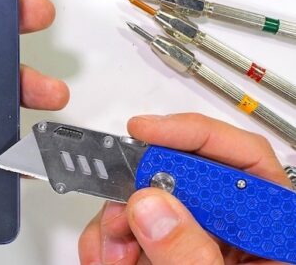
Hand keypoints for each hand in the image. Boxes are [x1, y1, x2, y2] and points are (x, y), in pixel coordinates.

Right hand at [78, 113, 289, 264]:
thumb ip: (192, 254)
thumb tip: (151, 208)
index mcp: (272, 231)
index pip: (244, 158)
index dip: (192, 134)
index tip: (145, 130)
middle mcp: (237, 232)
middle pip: (183, 179)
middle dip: (138, 191)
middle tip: (116, 209)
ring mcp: (202, 244)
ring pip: (148, 206)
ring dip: (115, 223)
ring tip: (110, 251)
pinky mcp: (169, 256)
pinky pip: (133, 232)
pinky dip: (110, 241)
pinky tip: (108, 256)